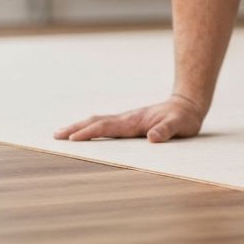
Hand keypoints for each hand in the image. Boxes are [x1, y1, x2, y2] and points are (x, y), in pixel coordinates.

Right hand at [53, 93, 205, 142]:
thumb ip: (167, 130)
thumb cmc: (184, 118)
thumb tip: (152, 137)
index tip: (73, 139)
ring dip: (81, 127)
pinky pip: (107, 125)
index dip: (90, 133)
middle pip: (97, 122)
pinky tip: (88, 132)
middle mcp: (127, 119)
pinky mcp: (131, 122)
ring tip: (63, 133)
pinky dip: (92, 127)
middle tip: (56, 135)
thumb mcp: (179, 126)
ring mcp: (128, 119)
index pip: (107, 127)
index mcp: (134, 121)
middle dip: (76, 129)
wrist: (188, 104)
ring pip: (100, 121)